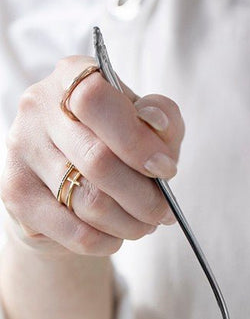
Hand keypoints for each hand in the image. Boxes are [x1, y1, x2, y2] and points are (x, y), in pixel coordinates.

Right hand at [1, 55, 184, 257]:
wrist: (64, 184)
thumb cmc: (115, 148)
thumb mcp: (149, 127)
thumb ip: (163, 121)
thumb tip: (154, 122)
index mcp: (73, 77)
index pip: (98, 101)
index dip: (137, 142)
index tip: (165, 170)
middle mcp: (38, 107)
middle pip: (98, 161)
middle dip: (144, 197)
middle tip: (163, 213)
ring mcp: (21, 149)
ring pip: (90, 202)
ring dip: (129, 223)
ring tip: (144, 225)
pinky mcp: (16, 193)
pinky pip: (75, 232)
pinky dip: (106, 241)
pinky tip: (116, 236)